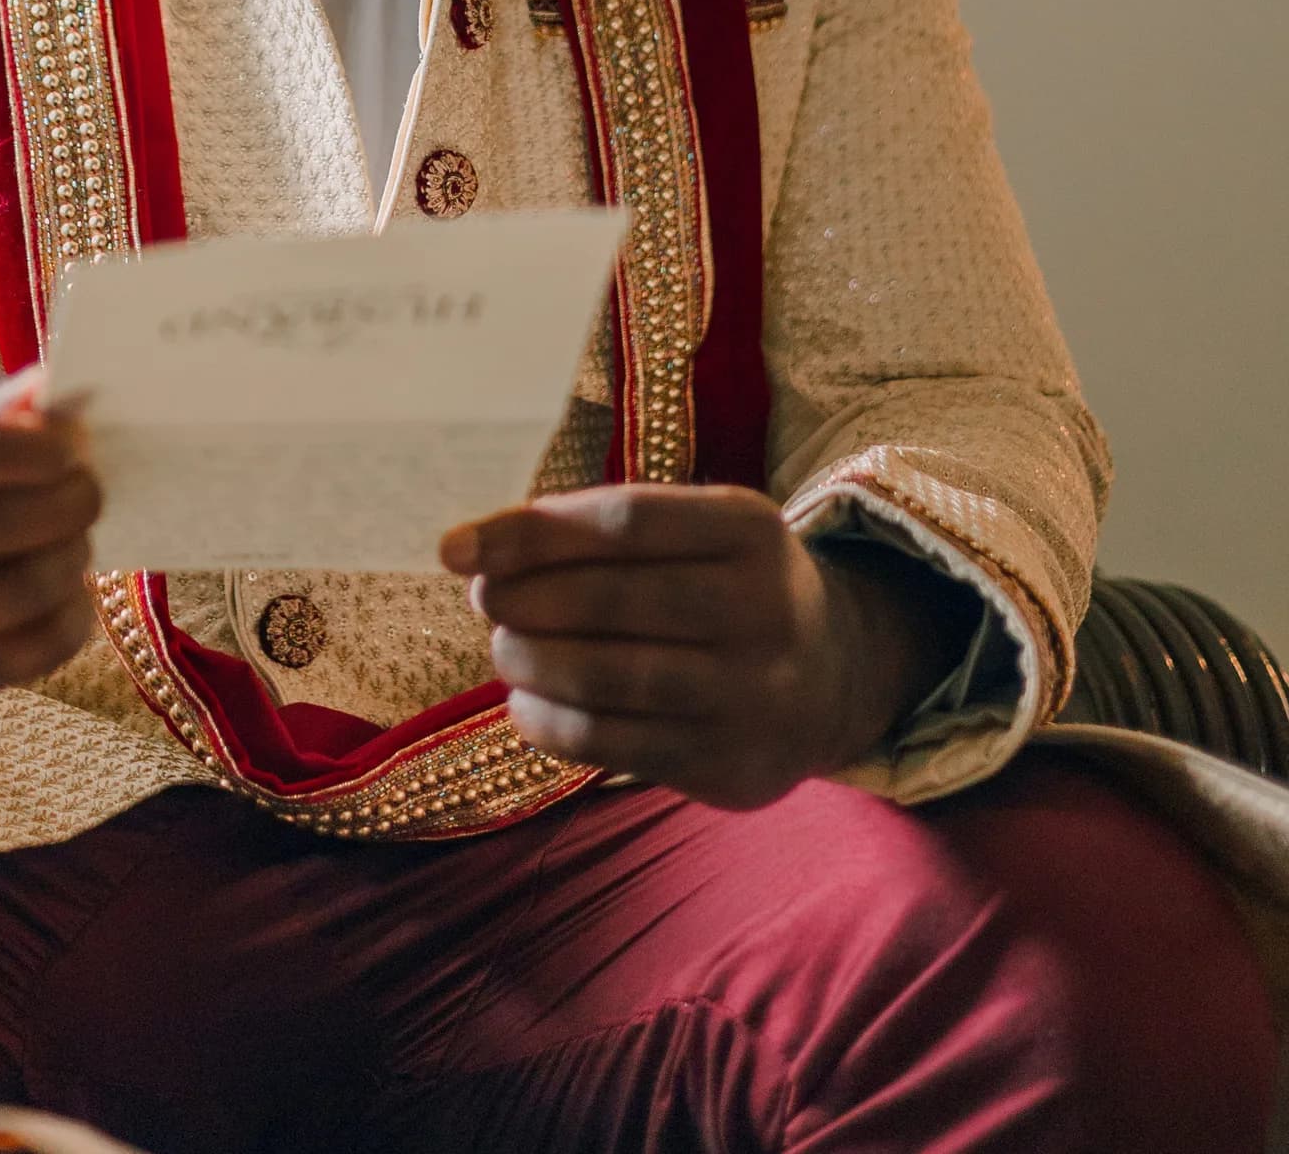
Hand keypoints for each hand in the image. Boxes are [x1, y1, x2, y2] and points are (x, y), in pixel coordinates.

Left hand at [441, 486, 973, 808]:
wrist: (834, 676)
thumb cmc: (721, 585)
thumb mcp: (691, 533)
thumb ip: (594, 531)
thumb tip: (469, 550)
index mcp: (750, 528)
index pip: (622, 521)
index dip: (529, 533)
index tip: (454, 548)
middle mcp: (765, 609)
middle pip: (610, 600)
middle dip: (523, 600)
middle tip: (485, 601)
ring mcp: (755, 696)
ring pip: (609, 679)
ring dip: (531, 663)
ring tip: (503, 650)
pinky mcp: (734, 767)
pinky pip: (619, 747)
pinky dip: (553, 725)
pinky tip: (527, 705)